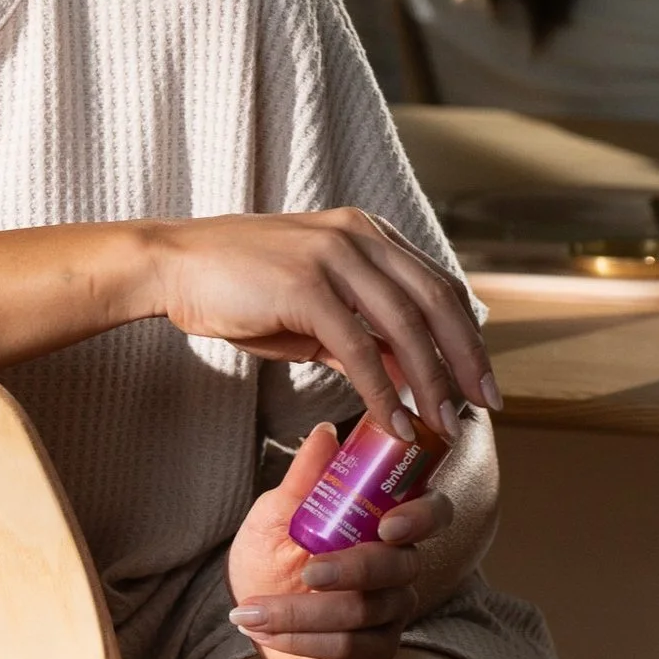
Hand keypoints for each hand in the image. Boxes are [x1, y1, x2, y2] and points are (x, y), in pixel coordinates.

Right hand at [147, 208, 493, 435]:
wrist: (173, 266)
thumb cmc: (237, 287)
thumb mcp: (312, 309)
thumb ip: (360, 334)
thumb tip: (405, 377)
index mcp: (366, 232)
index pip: (437, 283)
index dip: (466, 334)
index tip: (480, 379)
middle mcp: (358, 235)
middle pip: (436, 300)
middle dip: (466, 358)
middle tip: (485, 406)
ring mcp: (333, 255)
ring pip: (406, 325)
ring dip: (431, 383)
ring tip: (444, 426)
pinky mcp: (306, 285)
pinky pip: (360, 349)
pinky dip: (383, 393)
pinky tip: (395, 425)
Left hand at [224, 420, 453, 658]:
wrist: (250, 608)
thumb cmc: (271, 551)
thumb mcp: (277, 513)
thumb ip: (305, 478)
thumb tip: (325, 432)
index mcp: (385, 521)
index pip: (433, 512)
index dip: (421, 517)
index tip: (387, 525)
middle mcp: (399, 567)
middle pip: (398, 568)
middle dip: (351, 570)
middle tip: (307, 569)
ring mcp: (391, 612)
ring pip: (364, 612)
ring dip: (302, 611)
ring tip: (251, 610)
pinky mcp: (375, 651)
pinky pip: (350, 649)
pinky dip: (301, 640)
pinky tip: (262, 631)